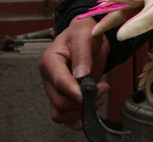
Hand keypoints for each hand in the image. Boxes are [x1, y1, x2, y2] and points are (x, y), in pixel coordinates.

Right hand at [38, 16, 109, 130]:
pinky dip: (76, 119)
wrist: (89, 37)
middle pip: (59, 101)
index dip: (72, 90)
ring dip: (81, 110)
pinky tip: (91, 111)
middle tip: (102, 88)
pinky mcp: (65, 97)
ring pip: (60, 112)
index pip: (58, 81)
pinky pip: (64, 117)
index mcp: (50, 61)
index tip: (87, 93)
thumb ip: (82, 53)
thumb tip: (81, 74)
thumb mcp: (85, 34)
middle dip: (82, 100)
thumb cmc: (84, 33)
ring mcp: (56, 89)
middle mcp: (50, 78)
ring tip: (99, 96)